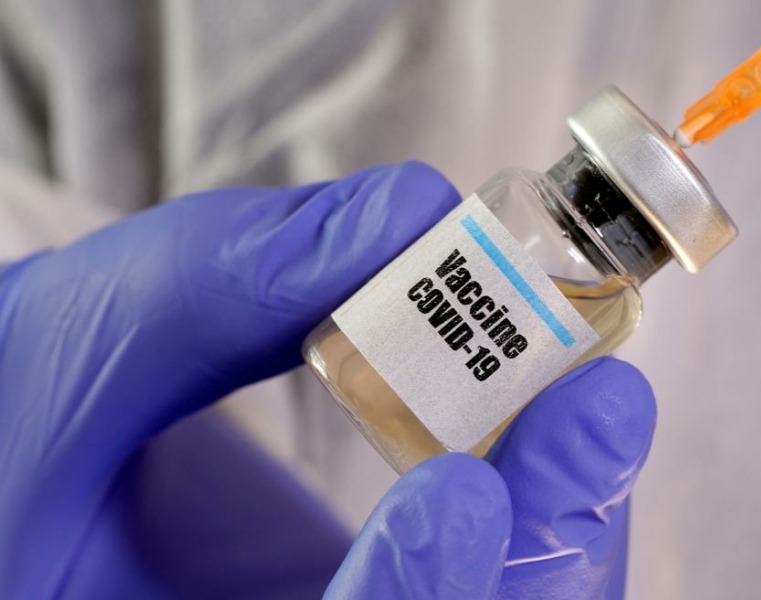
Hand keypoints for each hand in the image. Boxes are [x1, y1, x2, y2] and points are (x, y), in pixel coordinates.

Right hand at [0, 162, 654, 597]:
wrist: (31, 449)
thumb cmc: (13, 414)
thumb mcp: (65, 346)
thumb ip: (209, 285)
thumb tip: (406, 215)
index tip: (459, 490)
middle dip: (539, 547)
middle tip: (600, 413)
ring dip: (561, 522)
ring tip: (594, 404)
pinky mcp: (394, 596)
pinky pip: (503, 575)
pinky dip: (544, 504)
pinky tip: (558, 415)